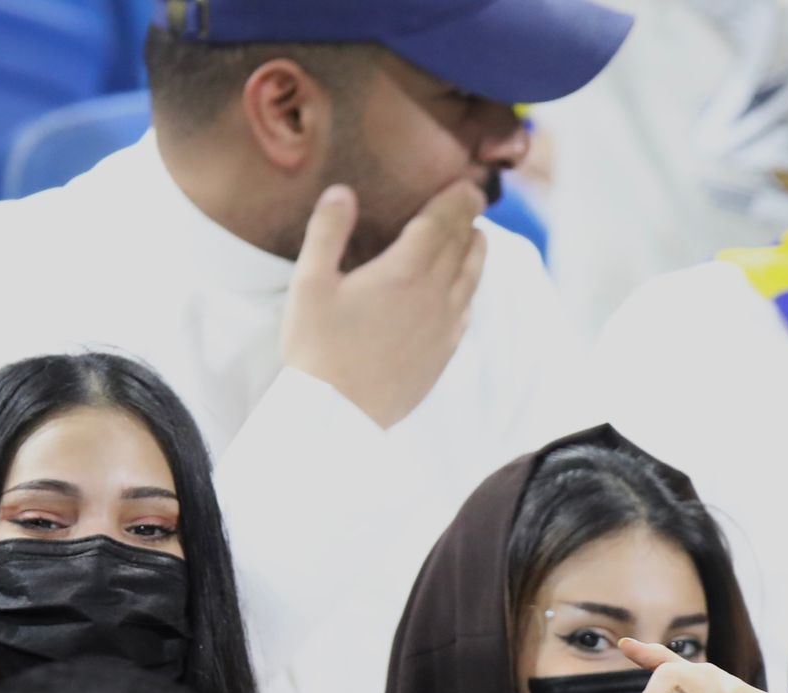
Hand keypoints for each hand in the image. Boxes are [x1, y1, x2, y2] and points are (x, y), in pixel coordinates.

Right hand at [282, 180, 486, 427]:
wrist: (335, 413)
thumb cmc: (317, 348)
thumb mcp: (309, 284)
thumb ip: (327, 232)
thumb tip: (343, 192)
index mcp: (404, 271)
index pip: (441, 222)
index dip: (456, 199)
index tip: (466, 184)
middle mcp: (434, 295)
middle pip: (461, 246)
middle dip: (468, 218)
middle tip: (473, 199)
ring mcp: (443, 327)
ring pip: (471, 279)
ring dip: (475, 252)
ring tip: (477, 236)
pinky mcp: (442, 354)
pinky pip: (466, 312)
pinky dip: (470, 289)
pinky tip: (464, 289)